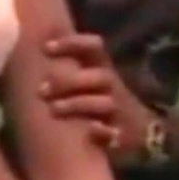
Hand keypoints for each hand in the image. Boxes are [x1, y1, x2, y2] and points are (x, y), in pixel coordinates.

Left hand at [41, 33, 155, 163]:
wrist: (142, 131)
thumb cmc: (105, 99)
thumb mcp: (94, 79)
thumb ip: (72, 65)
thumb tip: (36, 49)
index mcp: (104, 69)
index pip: (95, 47)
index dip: (73, 44)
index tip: (46, 48)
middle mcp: (113, 88)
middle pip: (99, 76)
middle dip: (69, 81)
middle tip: (41, 89)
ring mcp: (120, 111)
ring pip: (104, 103)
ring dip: (77, 104)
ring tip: (52, 109)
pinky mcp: (123, 135)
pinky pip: (114, 133)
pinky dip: (102, 131)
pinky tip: (90, 130)